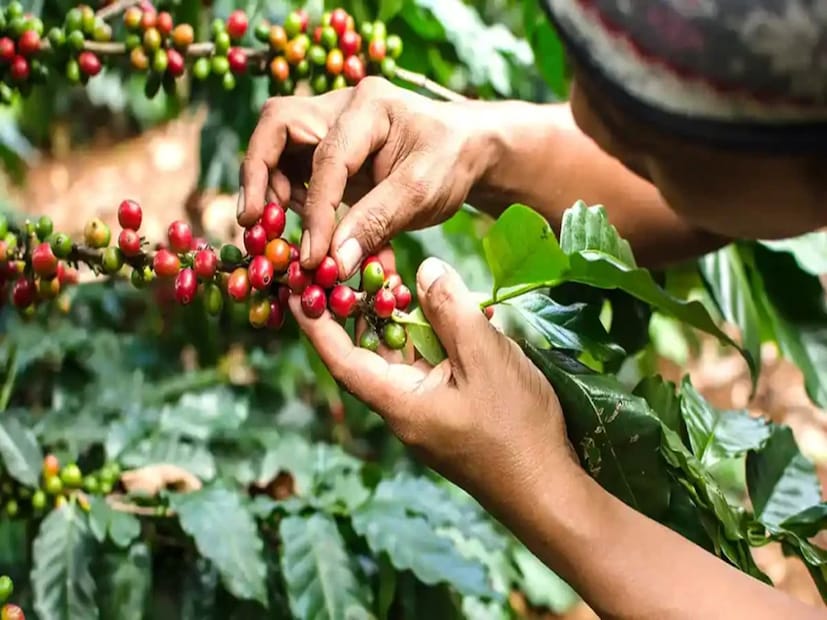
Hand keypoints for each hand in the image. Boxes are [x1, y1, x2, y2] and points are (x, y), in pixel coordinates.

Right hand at [238, 77, 495, 279]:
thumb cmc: (452, 162)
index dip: (317, 210)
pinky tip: (308, 232)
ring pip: (278, 147)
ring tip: (277, 230)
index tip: (314, 256)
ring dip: (272, 189)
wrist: (468, 150)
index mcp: (370, 106)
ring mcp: (331, 125)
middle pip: (278, 126)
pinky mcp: (329, 150)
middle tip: (254, 220)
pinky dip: (293, 201)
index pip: (327, 158)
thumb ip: (377, 224)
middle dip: (259, 174)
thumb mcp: (423, 193)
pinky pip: (295, 170)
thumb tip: (334, 263)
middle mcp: (342, 107)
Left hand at [289, 256, 575, 511]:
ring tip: (404, 275)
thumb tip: (424, 271)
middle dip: (364, 306)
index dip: (316, 323)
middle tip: (365, 263)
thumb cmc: (515, 428)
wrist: (548, 490)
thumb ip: (451, 310)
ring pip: (404, 357)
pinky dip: (434, 336)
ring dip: (402, 318)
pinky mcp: (451, 412)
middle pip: (370, 352)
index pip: (342, 359)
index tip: (297, 289)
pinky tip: (451, 310)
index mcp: (399, 402)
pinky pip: (431, 366)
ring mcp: (429, 412)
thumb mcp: (485, 358)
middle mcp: (405, 408)